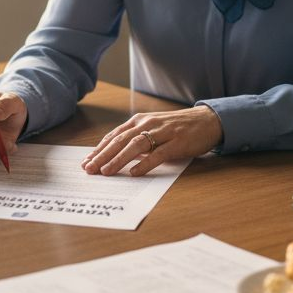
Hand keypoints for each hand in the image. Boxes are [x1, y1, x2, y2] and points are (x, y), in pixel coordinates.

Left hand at [82, 106, 222, 176]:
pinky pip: (158, 154)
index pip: (115, 136)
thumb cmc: (177, 127)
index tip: (86, 161)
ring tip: (106, 171)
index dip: (99, 149)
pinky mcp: (177, 142)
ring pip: (136, 146)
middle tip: (89, 169)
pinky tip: (134, 173)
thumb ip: (137, 140)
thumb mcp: (153, 129)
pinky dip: (145, 163)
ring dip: (119, 159)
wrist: (207, 120)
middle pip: (121, 140)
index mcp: (140, 121)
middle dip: (103, 155)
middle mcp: (148, 124)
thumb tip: (116, 156)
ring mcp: (163, 132)